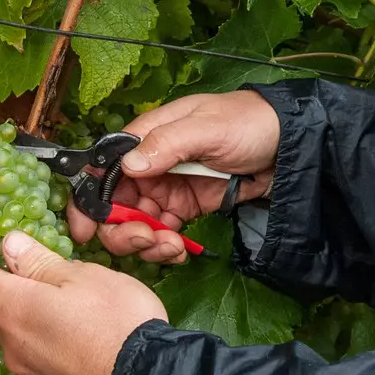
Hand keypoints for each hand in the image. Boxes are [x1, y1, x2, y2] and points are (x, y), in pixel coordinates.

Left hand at [0, 233, 166, 374]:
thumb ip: (39, 261)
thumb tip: (8, 244)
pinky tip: (63, 337)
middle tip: (16, 271)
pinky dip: (39, 341)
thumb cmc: (113, 319)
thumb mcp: (80, 276)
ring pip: (14, 336)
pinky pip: (33, 358)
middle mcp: (11, 342)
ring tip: (46, 304)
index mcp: (14, 306)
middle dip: (1, 289)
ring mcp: (28, 370)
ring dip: (21, 318)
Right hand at [71, 90, 279, 264]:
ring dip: (146, 243)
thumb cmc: (247, 122)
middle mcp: (149, 165)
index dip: (88, 201)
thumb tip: (128, 165)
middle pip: (114, 205)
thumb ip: (167, 144)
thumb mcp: (207, 128)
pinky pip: (163, 233)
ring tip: (171, 248)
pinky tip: (179, 252)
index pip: (102, 170)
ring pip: (136, 224)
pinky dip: (165, 247)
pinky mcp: (186, 208)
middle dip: (122, 230)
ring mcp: (167, 189)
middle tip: (146, 240)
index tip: (86, 230)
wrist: (289, 143)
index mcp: (146, 138)